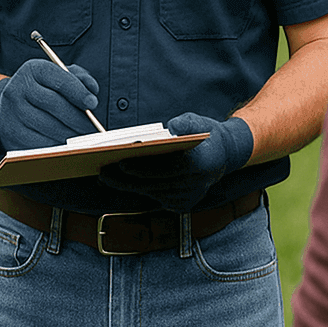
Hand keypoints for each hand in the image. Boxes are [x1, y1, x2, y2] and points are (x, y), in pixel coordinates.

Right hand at [0, 58, 99, 151]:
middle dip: (79, 118)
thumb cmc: (40, 91)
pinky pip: (40, 144)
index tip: (92, 103)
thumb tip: (92, 90)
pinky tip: (67, 147)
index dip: (78, 92)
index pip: (59, 80)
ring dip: (71, 136)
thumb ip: (78, 78)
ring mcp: (11, 113)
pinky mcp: (11, 135)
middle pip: (55, 105)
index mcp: (32, 70)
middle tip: (94, 128)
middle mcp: (18, 89)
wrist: (5, 107)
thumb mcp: (56, 76)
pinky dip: (57, 147)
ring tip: (85, 139)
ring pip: (49, 127)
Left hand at [99, 113, 252, 210]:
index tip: (120, 163)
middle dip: (126, 180)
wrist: (224, 156)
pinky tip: (121, 183)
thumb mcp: (197, 121)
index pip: (165, 169)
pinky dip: (139, 191)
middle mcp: (195, 185)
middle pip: (154, 184)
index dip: (142, 168)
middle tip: (103, 172)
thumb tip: (172, 128)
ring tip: (107, 177)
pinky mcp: (184, 205)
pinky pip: (156, 199)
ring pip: (152, 194)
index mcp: (200, 164)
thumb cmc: (205, 135)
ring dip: (128, 187)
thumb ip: (185, 123)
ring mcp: (190, 198)